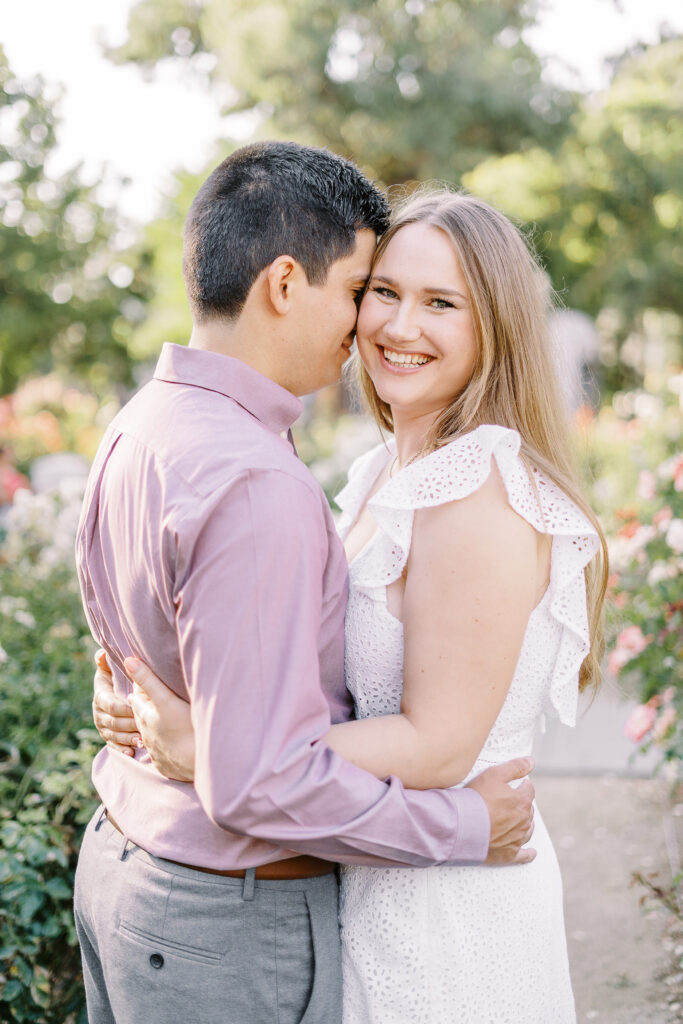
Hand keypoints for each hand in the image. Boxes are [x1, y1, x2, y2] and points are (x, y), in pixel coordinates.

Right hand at [92, 650, 138, 755]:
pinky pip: (113, 745)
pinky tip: (132, 752)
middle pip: (113, 722)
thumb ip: (107, 663)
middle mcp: (99, 713)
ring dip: (127, 738)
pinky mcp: (108, 737)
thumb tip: (102, 654)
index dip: (123, 707)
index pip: (110, 704)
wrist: (115, 693)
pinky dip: (122, 749)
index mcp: (101, 696)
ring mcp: (103, 727)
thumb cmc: (117, 678)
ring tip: (141, 740)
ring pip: (114, 735)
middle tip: (143, 727)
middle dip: (128, 724)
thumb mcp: (111, 669)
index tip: (136, 707)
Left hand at [125, 658, 195, 783]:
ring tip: (162, 721)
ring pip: (150, 737)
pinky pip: (161, 754)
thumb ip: (148, 680)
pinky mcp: (165, 765)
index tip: (144, 681)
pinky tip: (171, 745)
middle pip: (142, 717)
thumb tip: (128, 660)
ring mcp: (156, 752)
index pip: (138, 698)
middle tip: (153, 698)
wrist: (200, 763)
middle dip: (145, 708)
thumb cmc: (187, 728)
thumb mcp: (166, 700)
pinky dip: (163, 747)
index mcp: (147, 717)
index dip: (141, 689)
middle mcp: (148, 735)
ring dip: (154, 728)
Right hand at [466, 757, 536, 865]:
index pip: (529, 790)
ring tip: (518, 819)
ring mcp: (517, 839)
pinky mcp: (508, 854)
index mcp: (522, 801)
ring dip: (525, 823)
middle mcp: (524, 821)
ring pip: (528, 829)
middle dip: (522, 803)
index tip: (516, 784)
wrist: (462, 827)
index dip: (522, 785)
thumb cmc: (476, 799)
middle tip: (509, 800)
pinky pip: (523, 856)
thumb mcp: (494, 774)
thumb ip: (515, 767)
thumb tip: (531, 762)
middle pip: (528, 810)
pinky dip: (528, 854)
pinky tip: (532, 852)